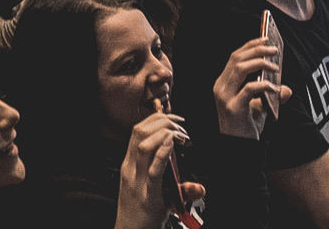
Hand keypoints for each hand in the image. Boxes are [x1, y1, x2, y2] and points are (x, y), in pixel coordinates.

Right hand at [115, 111, 198, 228]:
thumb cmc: (141, 213)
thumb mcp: (154, 192)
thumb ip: (172, 185)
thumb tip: (199, 187)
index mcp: (129, 165)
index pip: (137, 132)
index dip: (153, 119)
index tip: (171, 116)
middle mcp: (130, 169)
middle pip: (139, 133)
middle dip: (160, 121)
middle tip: (180, 123)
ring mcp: (137, 182)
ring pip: (144, 146)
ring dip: (163, 133)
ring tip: (179, 133)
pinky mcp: (148, 195)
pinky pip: (154, 170)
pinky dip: (163, 152)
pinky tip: (172, 143)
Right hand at [213, 36, 287, 139]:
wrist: (238, 149)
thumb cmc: (246, 127)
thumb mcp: (260, 108)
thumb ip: (270, 96)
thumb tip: (287, 89)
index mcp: (223, 83)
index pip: (234, 57)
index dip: (249, 46)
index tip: (264, 38)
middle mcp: (220, 87)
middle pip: (236, 59)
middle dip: (256, 50)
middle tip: (273, 48)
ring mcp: (224, 96)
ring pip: (239, 68)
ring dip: (259, 63)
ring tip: (275, 66)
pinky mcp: (233, 107)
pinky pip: (249, 89)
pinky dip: (264, 85)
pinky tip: (274, 88)